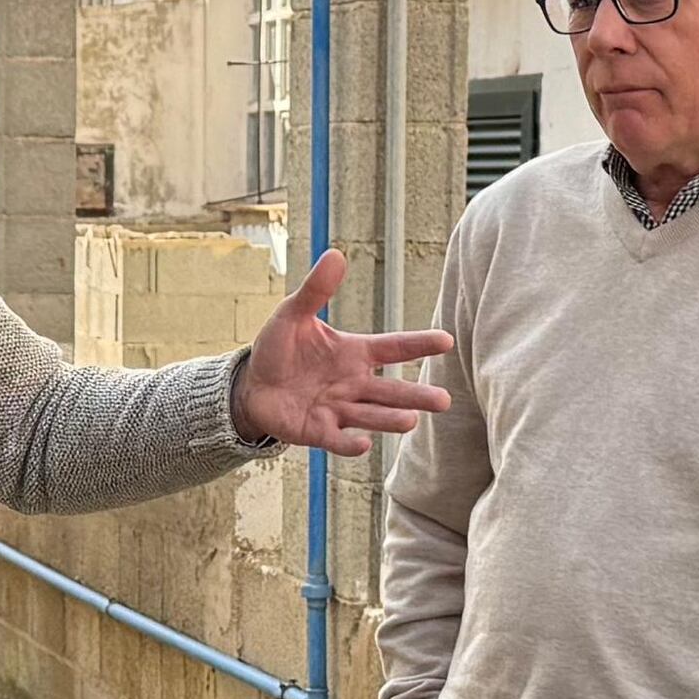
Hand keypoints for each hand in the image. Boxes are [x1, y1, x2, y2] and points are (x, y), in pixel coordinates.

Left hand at [229, 249, 455, 456]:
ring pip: (370, 415)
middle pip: (391, 391)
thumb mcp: (293, 314)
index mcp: (354, 353)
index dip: (418, 344)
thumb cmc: (279, 348)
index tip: (446, 341)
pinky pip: (337, 439)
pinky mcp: (318, 431)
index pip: (393, 348)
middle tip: (444, 401)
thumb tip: (336, 253)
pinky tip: (364, 444)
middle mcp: (353, 383)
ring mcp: (338, 409)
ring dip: (390, 419)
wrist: (251, 385)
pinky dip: (350, 444)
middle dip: (416, 396)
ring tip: (411, 421)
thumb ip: (316, 290)